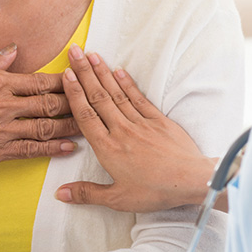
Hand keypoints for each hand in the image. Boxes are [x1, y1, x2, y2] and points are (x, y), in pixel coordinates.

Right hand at [0, 44, 79, 196]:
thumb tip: (14, 50)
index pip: (40, 81)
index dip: (65, 80)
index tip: (81, 77)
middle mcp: (3, 106)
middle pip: (50, 105)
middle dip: (76, 103)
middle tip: (97, 101)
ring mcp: (0, 132)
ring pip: (45, 128)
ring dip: (72, 126)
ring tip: (92, 125)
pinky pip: (30, 151)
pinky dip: (53, 149)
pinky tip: (70, 147)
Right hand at [56, 46, 213, 211]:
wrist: (191, 181)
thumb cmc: (155, 192)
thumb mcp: (118, 199)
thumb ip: (87, 193)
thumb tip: (60, 193)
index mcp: (107, 149)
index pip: (86, 115)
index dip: (75, 93)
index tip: (66, 74)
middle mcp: (121, 130)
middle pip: (98, 97)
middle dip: (85, 72)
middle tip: (75, 51)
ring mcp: (141, 123)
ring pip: (117, 93)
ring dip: (103, 73)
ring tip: (92, 55)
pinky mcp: (158, 120)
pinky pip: (139, 98)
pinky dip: (128, 83)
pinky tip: (120, 71)